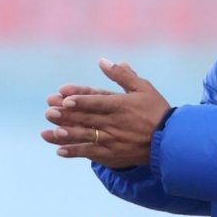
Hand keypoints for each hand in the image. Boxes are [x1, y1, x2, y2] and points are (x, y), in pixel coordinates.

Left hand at [40, 58, 170, 168]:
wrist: (169, 141)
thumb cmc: (156, 110)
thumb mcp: (142, 87)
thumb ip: (121, 75)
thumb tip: (102, 61)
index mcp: (121, 105)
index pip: (97, 101)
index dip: (80, 100)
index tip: (64, 98)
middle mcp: (114, 123)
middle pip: (86, 119)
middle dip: (66, 116)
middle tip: (48, 112)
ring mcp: (112, 140)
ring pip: (85, 137)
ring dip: (65, 135)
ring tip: (47, 133)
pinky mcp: (111, 155)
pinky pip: (90, 153)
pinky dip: (75, 152)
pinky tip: (59, 150)